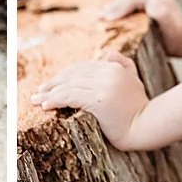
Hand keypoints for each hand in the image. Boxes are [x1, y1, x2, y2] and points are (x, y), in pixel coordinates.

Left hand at [30, 50, 150, 148]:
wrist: (145, 127)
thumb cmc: (138, 107)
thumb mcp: (134, 80)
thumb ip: (124, 64)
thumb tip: (108, 54)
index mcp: (114, 67)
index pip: (83, 68)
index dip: (65, 75)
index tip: (51, 83)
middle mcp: (108, 72)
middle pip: (73, 75)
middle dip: (54, 83)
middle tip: (39, 91)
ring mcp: (104, 86)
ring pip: (69, 86)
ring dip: (49, 93)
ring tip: (36, 99)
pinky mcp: (98, 100)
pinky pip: (70, 97)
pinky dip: (55, 100)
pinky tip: (46, 105)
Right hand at [100, 0, 181, 56]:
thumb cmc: (177, 39)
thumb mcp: (173, 31)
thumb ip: (164, 16)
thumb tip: (151, 4)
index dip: (120, 5)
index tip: (107, 18)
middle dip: (115, 3)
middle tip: (101, 17)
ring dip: (115, 2)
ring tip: (102, 15)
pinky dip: (117, 3)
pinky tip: (108, 13)